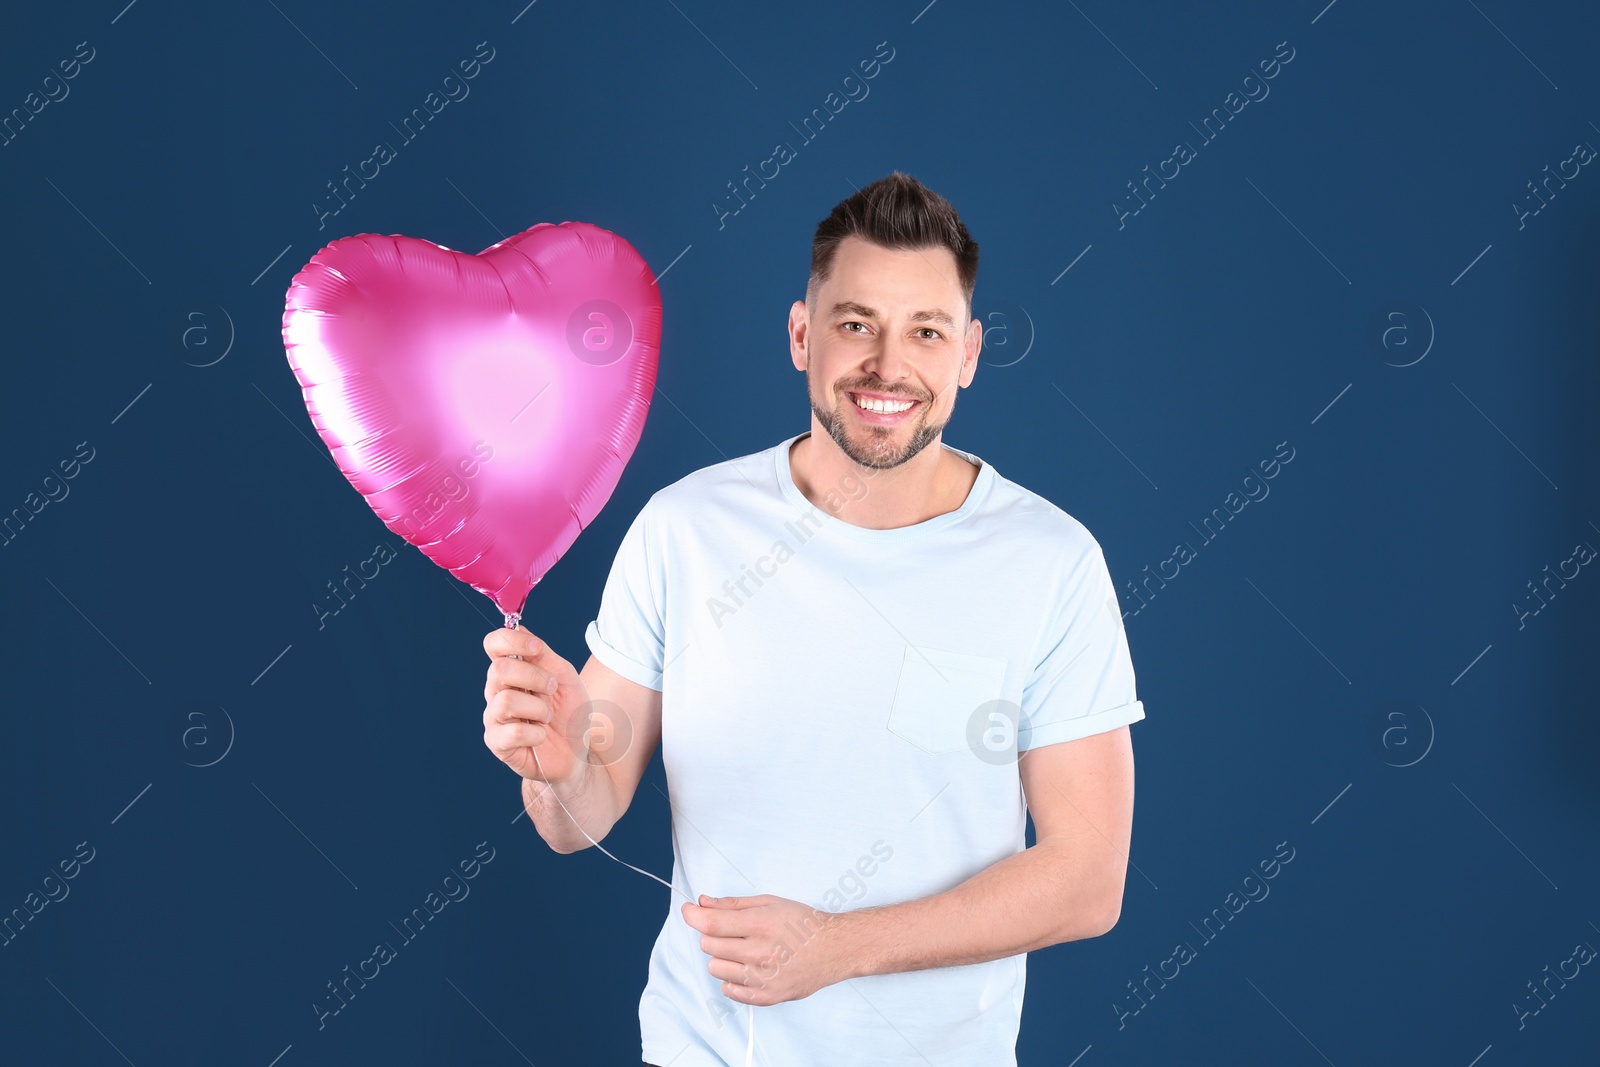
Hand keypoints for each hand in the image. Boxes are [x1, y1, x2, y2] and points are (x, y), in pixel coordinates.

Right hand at [481, 625, 588, 785]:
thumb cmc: (568, 712)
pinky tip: (542, 736)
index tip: (536, 649)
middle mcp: (497, 691)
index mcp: (512, 671)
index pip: (494, 644)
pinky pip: (511, 732)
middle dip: (535, 677)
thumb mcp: (564, 677)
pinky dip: (536, 733)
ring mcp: (494, 717)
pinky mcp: (497, 743)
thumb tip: (520, 627)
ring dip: (538, 708)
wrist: (577, 752)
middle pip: (498, 670)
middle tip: (552, 689)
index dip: (512, 640)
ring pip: (505, 701)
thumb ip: (543, 655)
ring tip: (548, 717)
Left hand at [681, 894, 848, 1005]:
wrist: (833, 949)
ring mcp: (762, 978)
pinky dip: (732, 978)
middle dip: (713, 934)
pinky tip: (748, 968)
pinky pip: (728, 989)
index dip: (693, 915)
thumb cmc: (802, 923)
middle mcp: (759, 952)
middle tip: (732, 931)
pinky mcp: (765, 997)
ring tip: (743, 950)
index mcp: (760, 924)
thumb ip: (733, 904)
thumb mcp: (769, 903)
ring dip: (722, 957)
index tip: (688, 910)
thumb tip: (702, 902)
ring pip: (714, 968)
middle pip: (708, 945)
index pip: (711, 924)